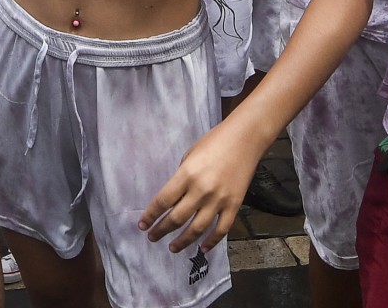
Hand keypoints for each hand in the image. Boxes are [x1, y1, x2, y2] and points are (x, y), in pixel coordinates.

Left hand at [138, 122, 258, 254]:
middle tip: (152, 237)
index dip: (151, 215)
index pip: (164, 201)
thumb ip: (181, 177)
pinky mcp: (234, 205)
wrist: (245, 139)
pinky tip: (202, 249)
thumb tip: (173, 198)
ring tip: (172, 247)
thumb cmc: (214, 142)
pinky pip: (221, 229)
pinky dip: (211, 241)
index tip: (142, 224)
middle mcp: (201, 190)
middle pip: (177, 218)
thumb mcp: (190, 155)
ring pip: (197, 229)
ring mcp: (219, 200)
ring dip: (182, 241)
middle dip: (161, 230)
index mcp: (187, 174)